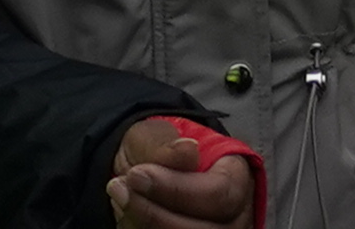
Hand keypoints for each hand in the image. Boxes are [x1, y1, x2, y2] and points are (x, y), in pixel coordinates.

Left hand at [104, 120, 256, 228]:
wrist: (142, 174)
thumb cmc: (158, 152)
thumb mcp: (155, 135)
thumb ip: (168, 144)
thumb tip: (188, 150)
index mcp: (236, 176)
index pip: (219, 194)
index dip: (176, 189)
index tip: (136, 175)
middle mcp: (234, 215)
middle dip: (153, 214)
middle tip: (119, 188)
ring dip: (144, 225)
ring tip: (120, 198)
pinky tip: (127, 215)